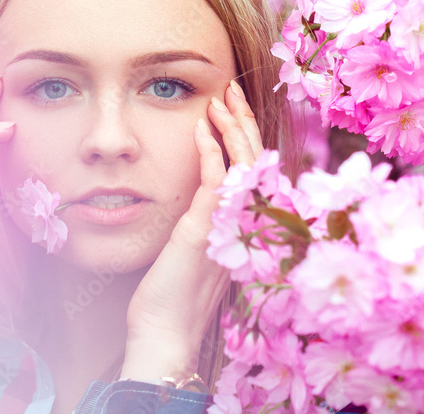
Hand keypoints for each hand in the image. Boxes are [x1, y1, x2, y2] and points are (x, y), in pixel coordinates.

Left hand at [121, 79, 263, 379]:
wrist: (167, 334)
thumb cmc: (173, 298)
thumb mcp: (193, 251)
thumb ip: (203, 223)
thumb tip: (198, 200)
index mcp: (244, 227)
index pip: (254, 170)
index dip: (246, 136)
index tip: (232, 107)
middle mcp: (246, 224)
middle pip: (256, 160)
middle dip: (244, 120)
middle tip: (231, 89)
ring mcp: (231, 226)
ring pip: (244, 163)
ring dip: (232, 126)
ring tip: (220, 97)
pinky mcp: (208, 228)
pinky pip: (217, 179)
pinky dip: (211, 148)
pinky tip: (202, 125)